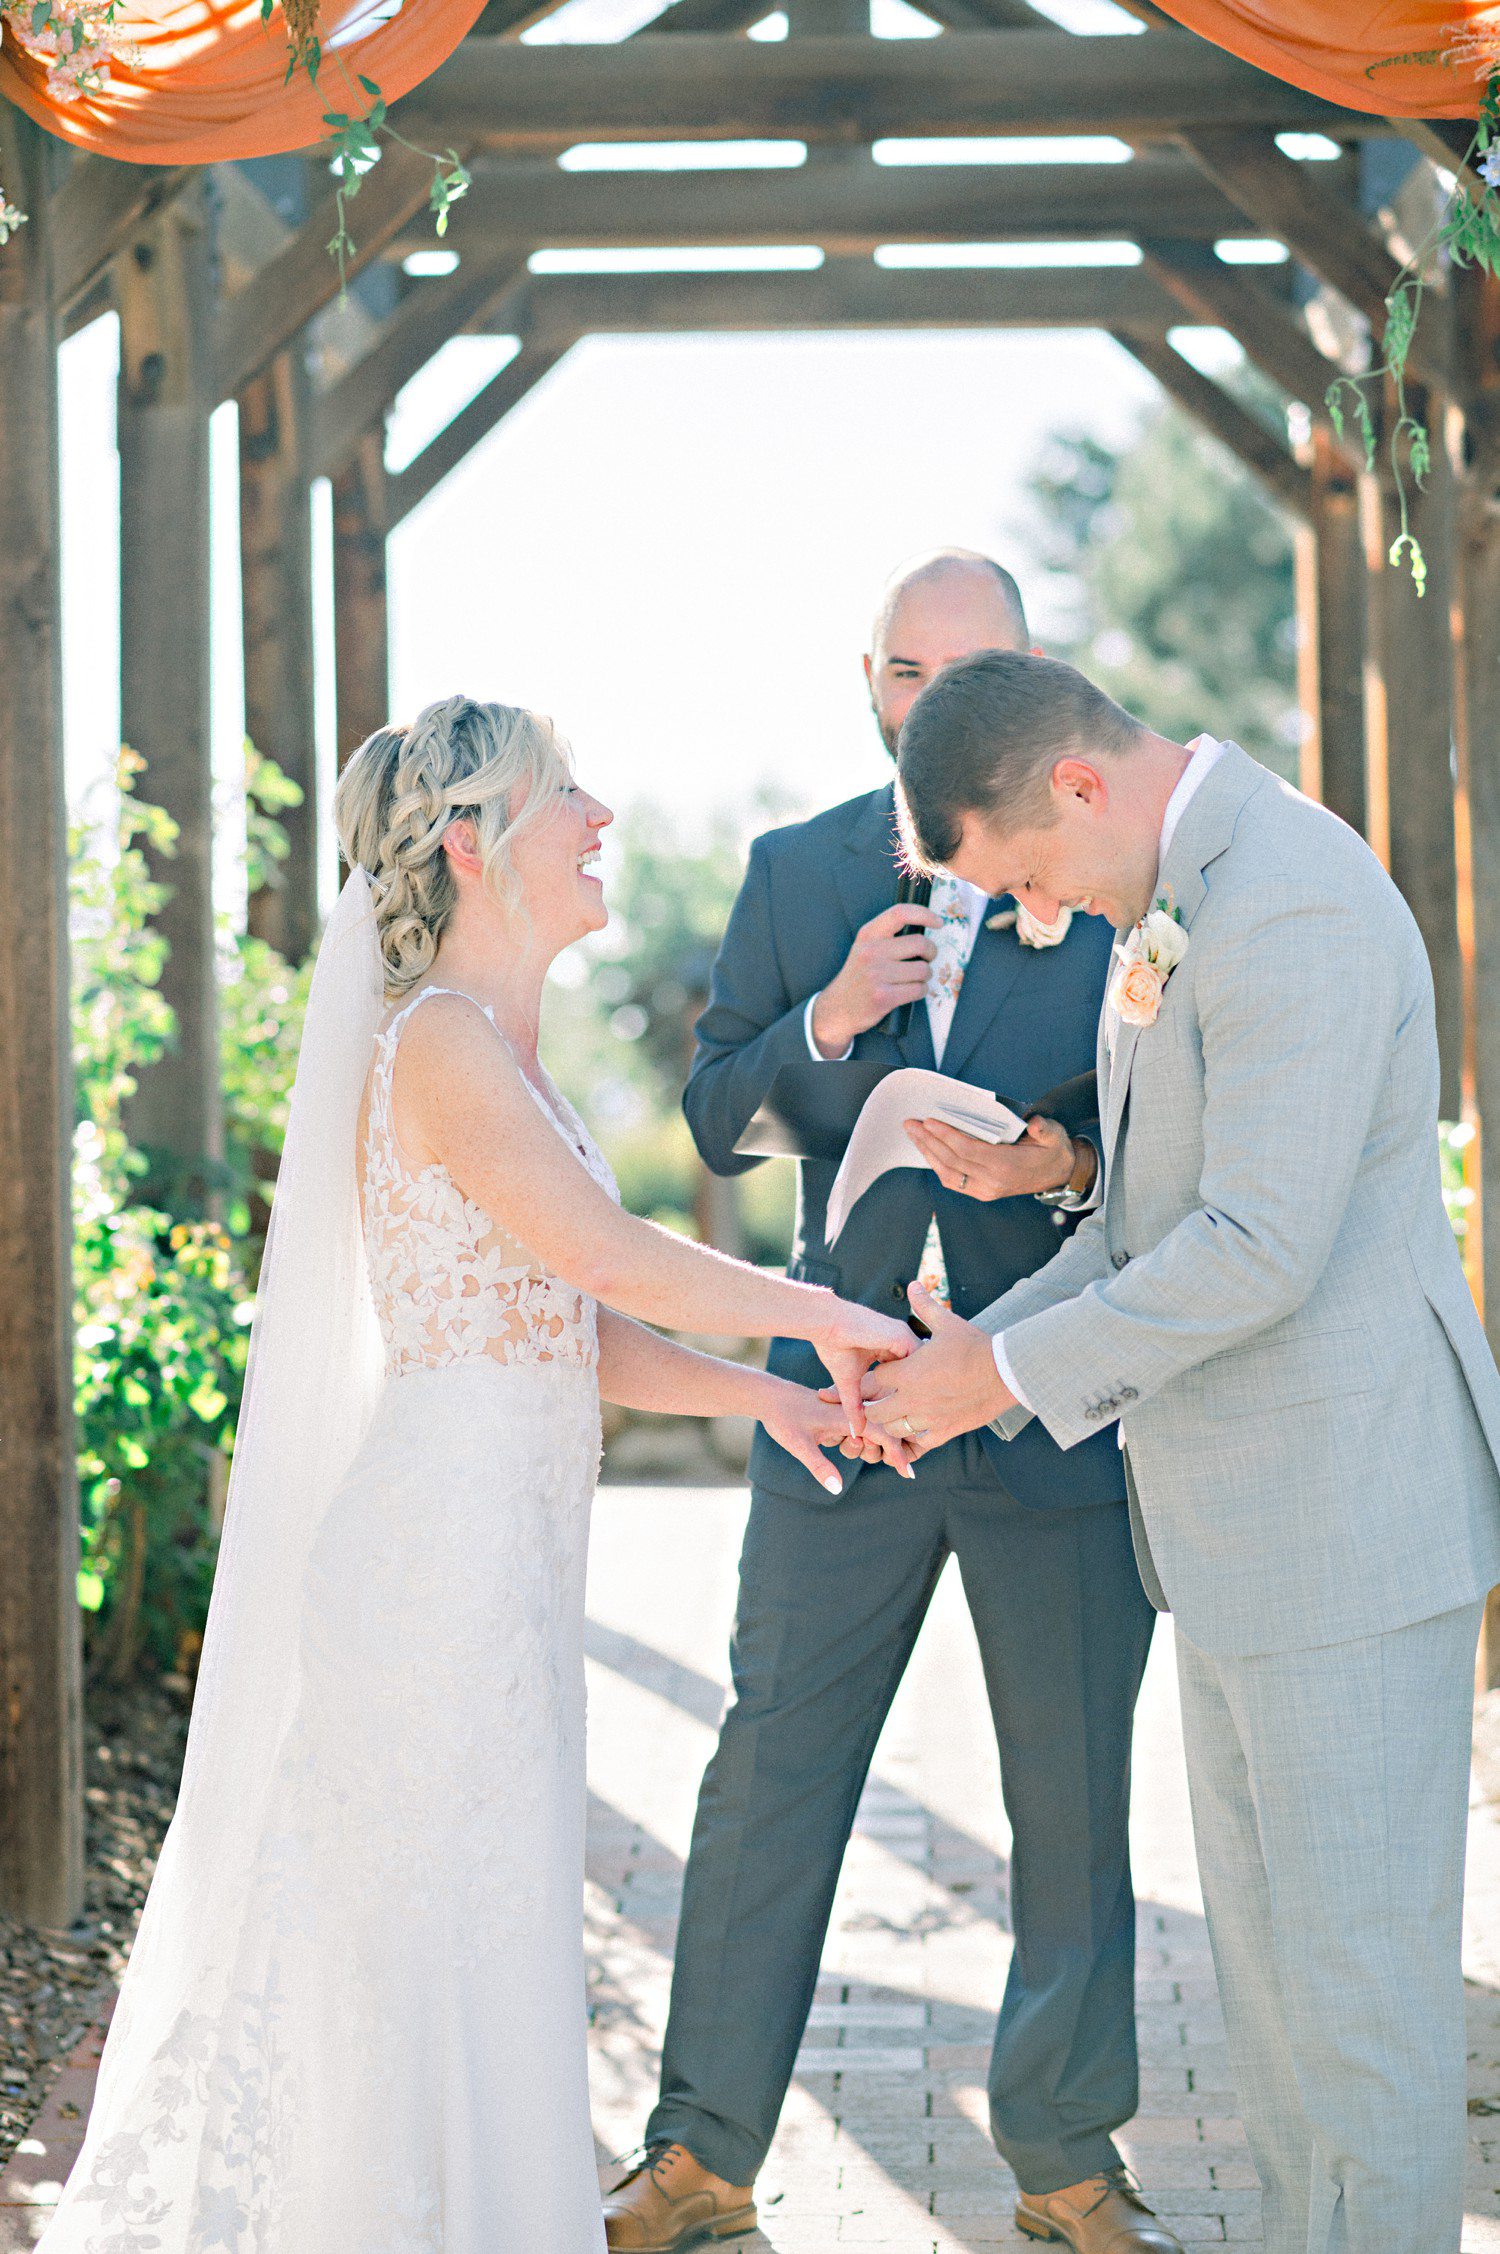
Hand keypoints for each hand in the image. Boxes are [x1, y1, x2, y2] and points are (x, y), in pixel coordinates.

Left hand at [761, 1376, 916, 1487]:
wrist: (768, 1396)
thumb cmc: (782, 1417)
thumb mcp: (798, 1445)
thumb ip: (819, 1466)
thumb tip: (838, 1489)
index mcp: (846, 1415)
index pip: (882, 1433)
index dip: (897, 1454)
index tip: (907, 1474)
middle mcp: (851, 1413)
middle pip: (882, 1435)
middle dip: (877, 1451)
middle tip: (847, 1448)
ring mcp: (847, 1414)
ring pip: (871, 1435)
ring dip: (863, 1447)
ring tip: (833, 1444)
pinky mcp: (841, 1417)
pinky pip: (860, 1431)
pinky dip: (859, 1442)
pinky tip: (841, 1442)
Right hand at [809, 1294, 913, 1440]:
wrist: (826, 1324)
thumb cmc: (834, 1346)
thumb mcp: (848, 1381)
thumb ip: (855, 1405)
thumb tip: (856, 1431)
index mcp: (891, 1347)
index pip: (910, 1372)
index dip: (913, 1391)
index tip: (915, 1414)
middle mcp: (902, 1340)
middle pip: (923, 1370)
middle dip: (925, 1391)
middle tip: (926, 1417)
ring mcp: (904, 1337)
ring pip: (925, 1366)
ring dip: (924, 1386)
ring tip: (925, 1410)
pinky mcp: (902, 1337)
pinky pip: (919, 1360)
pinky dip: (919, 1378)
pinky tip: (917, 1397)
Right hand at [811, 902, 941, 1056]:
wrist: (838, 1007)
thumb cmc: (859, 977)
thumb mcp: (864, 947)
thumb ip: (888, 936)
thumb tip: (925, 929)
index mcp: (868, 935)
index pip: (900, 913)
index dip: (924, 914)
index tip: (938, 922)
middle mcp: (871, 952)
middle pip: (920, 943)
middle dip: (931, 953)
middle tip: (926, 959)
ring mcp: (876, 975)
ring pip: (923, 969)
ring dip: (925, 976)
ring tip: (913, 979)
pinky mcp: (883, 996)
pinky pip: (919, 989)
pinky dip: (921, 991)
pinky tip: (910, 991)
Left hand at [858, 1283, 1014, 1453]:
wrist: (1005, 1372)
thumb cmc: (975, 1346)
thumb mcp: (947, 1323)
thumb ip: (925, 1306)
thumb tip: (913, 1285)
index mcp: (909, 1372)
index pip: (875, 1378)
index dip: (879, 1375)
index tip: (889, 1372)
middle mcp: (913, 1399)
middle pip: (875, 1411)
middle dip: (876, 1404)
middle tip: (886, 1397)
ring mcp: (928, 1418)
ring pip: (893, 1430)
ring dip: (893, 1422)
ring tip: (901, 1413)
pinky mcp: (945, 1431)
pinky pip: (919, 1443)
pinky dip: (915, 1437)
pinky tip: (921, 1426)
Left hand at [903, 1113, 1087, 1201]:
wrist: (1059, 1174)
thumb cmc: (1052, 1149)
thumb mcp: (1054, 1135)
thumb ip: (1044, 1130)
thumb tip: (1035, 1125)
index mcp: (1006, 1166)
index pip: (967, 1150)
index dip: (946, 1135)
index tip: (928, 1121)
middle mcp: (992, 1182)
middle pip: (952, 1160)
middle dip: (928, 1141)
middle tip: (910, 1123)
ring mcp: (985, 1190)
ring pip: (947, 1173)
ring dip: (927, 1153)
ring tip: (913, 1134)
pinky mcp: (981, 1192)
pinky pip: (953, 1180)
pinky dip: (937, 1165)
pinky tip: (927, 1150)